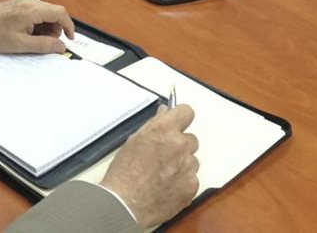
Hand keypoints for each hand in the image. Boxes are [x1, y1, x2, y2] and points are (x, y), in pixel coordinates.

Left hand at [0, 0, 72, 54]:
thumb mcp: (20, 44)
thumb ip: (43, 45)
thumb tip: (61, 47)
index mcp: (32, 9)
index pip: (60, 13)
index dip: (68, 26)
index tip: (70, 39)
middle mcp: (30, 0)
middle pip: (54, 12)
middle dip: (55, 29)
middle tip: (46, 43)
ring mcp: (25, 0)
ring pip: (46, 12)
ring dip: (46, 26)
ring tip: (33, 39)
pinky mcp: (20, 2)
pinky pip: (37, 11)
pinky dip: (38, 22)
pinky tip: (28, 32)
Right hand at [100, 105, 198, 228]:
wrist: (126, 204)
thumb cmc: (124, 173)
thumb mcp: (134, 141)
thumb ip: (154, 126)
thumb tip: (165, 115)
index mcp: (164, 129)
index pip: (186, 112)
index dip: (181, 118)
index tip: (177, 124)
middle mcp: (179, 145)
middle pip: (191, 139)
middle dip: (180, 146)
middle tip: (165, 156)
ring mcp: (188, 166)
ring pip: (192, 160)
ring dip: (182, 165)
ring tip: (163, 175)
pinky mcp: (192, 186)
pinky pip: (192, 179)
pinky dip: (183, 182)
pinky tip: (167, 187)